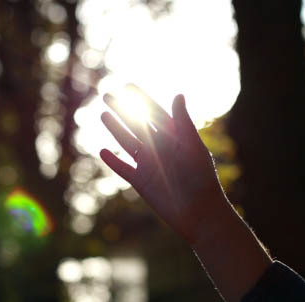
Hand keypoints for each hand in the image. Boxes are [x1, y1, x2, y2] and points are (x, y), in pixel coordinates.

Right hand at [100, 86, 225, 244]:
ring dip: (115, 130)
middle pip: (136, 124)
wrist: (199, 213)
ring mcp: (149, 165)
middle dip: (122, 110)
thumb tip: (178, 95)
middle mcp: (160, 148)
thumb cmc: (202, 179)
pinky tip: (103, 151)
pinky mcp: (141, 182)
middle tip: (107, 95)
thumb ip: (183, 122)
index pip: (154, 113)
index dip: (141, 98)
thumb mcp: (192, 147)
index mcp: (174, 137)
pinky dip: (113, 161)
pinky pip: (123, 168)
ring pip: (127, 143)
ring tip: (103, 115)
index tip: (128, 85)